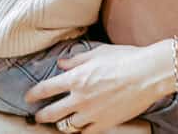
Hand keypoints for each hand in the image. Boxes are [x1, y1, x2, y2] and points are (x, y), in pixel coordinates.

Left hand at [26, 42, 174, 132]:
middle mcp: (79, 98)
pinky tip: (79, 129)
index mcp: (76, 78)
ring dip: (60, 125)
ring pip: (66, 126)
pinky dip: (80, 131)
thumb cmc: (126, 59)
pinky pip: (85, 133)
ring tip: (59, 124)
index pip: (46, 88)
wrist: (148, 74)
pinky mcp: (104, 123)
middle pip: (51, 113)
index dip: (34, 94)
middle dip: (41, 115)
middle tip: (38, 116)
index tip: (29, 97)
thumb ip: (77, 60)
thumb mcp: (98, 53)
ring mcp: (91, 113)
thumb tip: (62, 63)